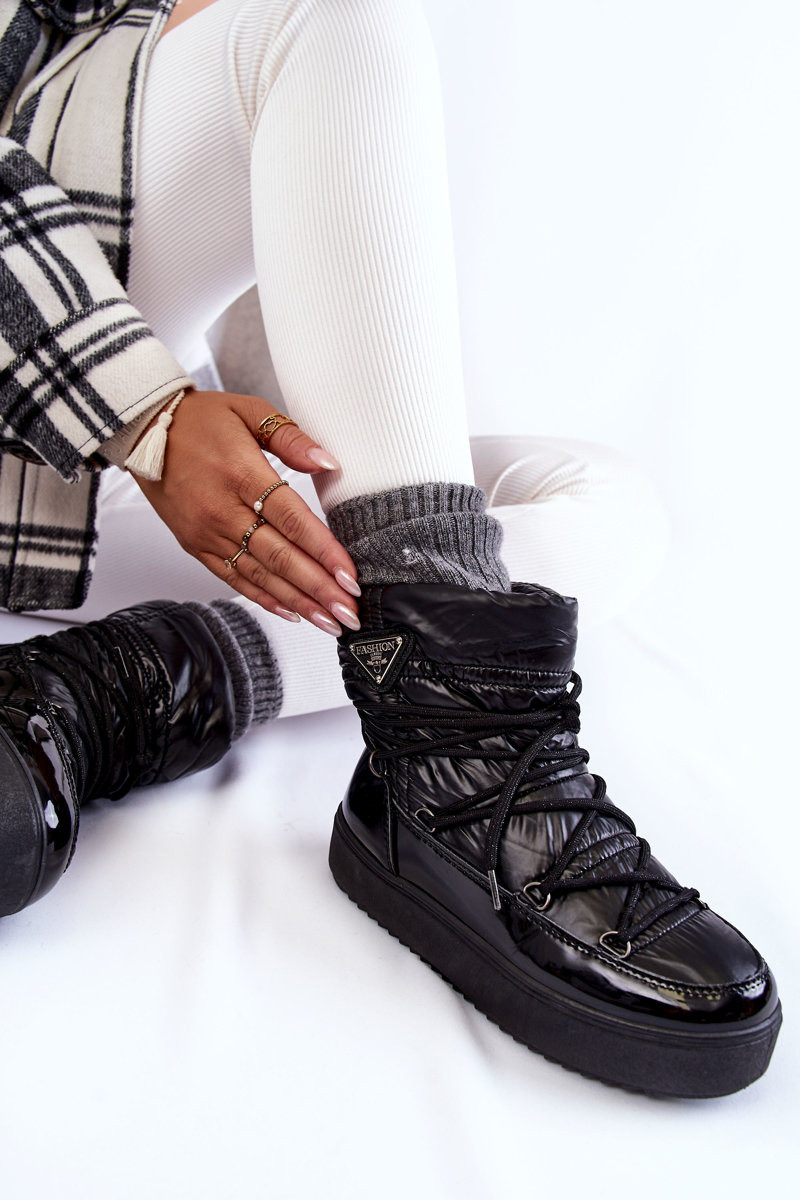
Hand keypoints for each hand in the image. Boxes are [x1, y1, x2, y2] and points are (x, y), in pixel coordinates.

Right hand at [133, 389, 361, 635]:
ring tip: (329, 622)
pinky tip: (291, 612)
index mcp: (242, 474)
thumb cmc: (200, 420)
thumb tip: (328, 462)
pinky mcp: (196, 546)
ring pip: (260, 575)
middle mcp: (224, 510)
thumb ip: (291, 438)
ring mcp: (208, 532)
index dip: (324, 552)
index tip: (350, 576)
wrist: (145, 430)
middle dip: (319, 589)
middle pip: (280, 557)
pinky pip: (233, 578)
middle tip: (349, 612)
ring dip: (298, 602)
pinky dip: (264, 598)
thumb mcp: (250, 410)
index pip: (293, 521)